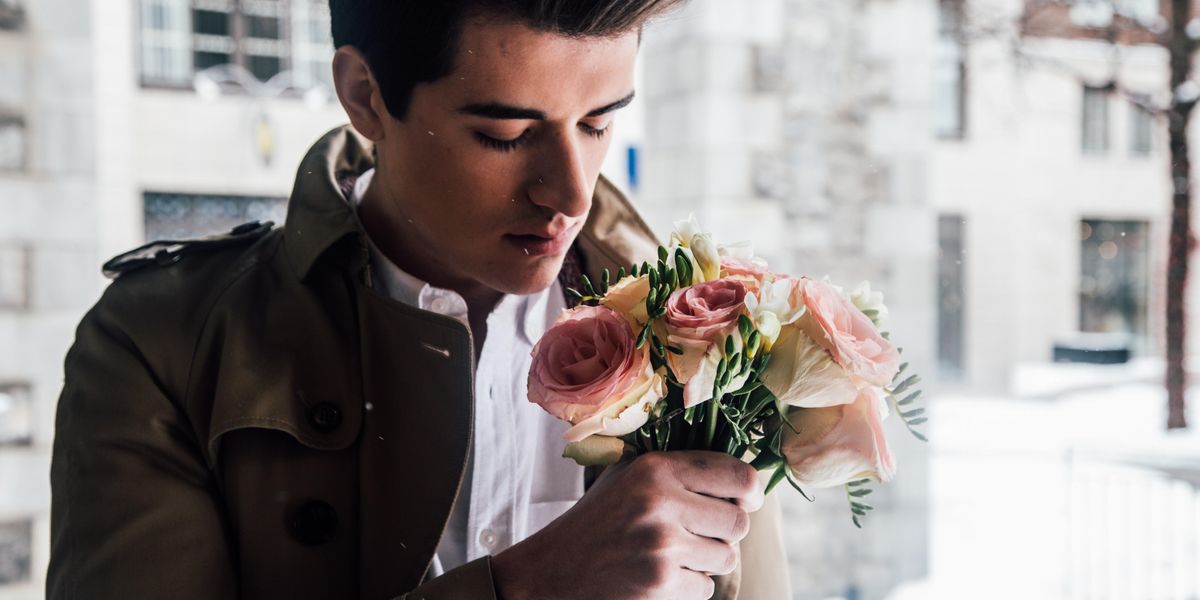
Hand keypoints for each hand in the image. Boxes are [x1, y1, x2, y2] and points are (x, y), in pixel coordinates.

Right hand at [491, 451, 763, 599]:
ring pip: (725, 558)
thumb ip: (677, 470)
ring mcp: (662, 545)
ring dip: (707, 562)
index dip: (751, 491)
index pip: (737, 474)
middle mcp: (661, 501)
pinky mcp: (661, 582)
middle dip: (725, 532)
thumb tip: (743, 479)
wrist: (551, 571)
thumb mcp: (627, 477)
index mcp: (655, 468)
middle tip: (699, 534)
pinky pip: (705, 587)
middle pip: (738, 522)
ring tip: (672, 555)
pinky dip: (688, 586)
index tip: (748, 501)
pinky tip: (658, 576)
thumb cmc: (597, 521)